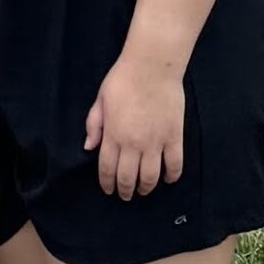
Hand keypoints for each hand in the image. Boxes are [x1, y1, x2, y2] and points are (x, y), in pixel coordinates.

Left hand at [84, 53, 184, 199]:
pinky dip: (171, 175)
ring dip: (147, 187)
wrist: (152, 68)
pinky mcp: (174, 137)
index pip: (108, 168)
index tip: (108, 190)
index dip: (107, 183)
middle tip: (125, 196)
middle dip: (125, 190)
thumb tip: (89, 148)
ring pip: (151, 175)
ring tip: (144, 191)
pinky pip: (175, 163)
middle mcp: (133, 143)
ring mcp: (156, 141)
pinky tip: (167, 179)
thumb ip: (94, 126)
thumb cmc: (122, 81)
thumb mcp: (100, 101)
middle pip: (128, 177)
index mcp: (113, 135)